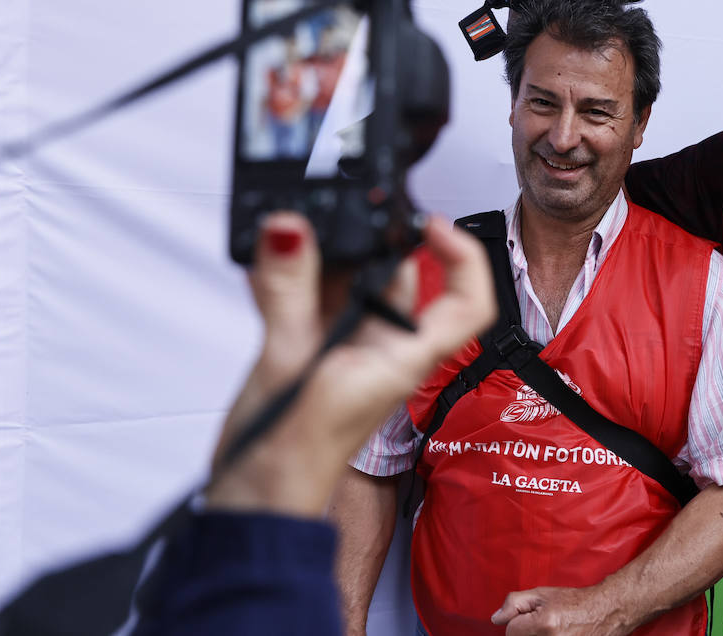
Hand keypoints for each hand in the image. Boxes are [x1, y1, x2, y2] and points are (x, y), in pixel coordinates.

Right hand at [205, 212, 493, 516]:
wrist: (255, 502)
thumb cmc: (292, 459)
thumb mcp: (290, 363)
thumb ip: (289, 293)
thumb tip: (289, 229)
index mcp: (402, 356)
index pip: (467, 304)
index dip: (463, 257)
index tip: (430, 224)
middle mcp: (382, 348)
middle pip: (397, 277)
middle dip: (365, 241)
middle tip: (331, 219)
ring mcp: (348, 349)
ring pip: (349, 282)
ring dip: (322, 256)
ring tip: (289, 241)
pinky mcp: (312, 351)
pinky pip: (312, 297)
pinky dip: (292, 275)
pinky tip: (266, 263)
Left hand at [491, 585, 631, 635]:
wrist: (606, 612)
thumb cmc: (576, 602)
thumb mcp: (543, 594)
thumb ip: (515, 603)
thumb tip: (496, 618)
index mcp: (544, 624)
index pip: (510, 632)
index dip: (518, 622)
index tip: (532, 618)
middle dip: (526, 633)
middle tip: (544, 625)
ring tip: (552, 631)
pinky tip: (557, 635)